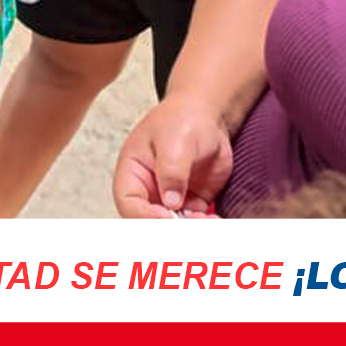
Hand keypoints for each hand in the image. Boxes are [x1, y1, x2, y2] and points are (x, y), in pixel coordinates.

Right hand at [113, 97, 230, 218]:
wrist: (208, 116)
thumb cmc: (182, 119)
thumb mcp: (174, 140)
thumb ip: (171, 171)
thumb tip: (170, 202)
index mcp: (132, 172)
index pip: (129, 203)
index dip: (145, 215)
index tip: (167, 217)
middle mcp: (148, 189)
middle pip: (149, 220)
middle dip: (170, 227)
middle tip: (191, 225)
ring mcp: (170, 197)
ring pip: (174, 225)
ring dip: (190, 229)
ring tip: (208, 222)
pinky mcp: (191, 202)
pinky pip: (195, 222)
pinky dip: (205, 226)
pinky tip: (216, 221)